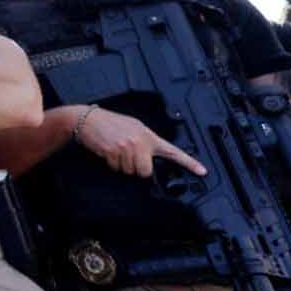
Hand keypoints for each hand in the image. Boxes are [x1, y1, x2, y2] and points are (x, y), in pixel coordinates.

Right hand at [74, 106, 208, 179]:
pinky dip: (111, 163)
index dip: (189, 163)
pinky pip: (116, 168)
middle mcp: (140, 142)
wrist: (88, 119)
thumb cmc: (110, 123)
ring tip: (116, 150)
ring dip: (121, 165)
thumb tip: (148, 158)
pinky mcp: (113, 152)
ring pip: (129, 171)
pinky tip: (108, 151)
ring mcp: (126, 147)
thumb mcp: (133, 127)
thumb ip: (145, 141)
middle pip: (145, 171)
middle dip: (136, 168)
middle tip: (127, 156)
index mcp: (148, 136)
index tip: (202, 171)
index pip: (173, 151)